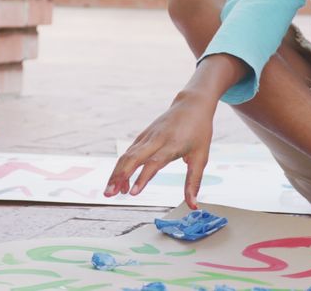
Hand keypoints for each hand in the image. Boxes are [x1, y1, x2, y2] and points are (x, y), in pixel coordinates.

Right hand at [105, 91, 215, 208]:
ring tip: (110, 193)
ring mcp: (147, 136)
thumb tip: (193, 206)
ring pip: (127, 155)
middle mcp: (156, 139)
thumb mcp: (201, 157)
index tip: (133, 193)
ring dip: (116, 173)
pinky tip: (121, 182)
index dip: (142, 177)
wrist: (192, 104)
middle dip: (119, 176)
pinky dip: (122, 167)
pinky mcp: (143, 136)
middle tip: (109, 195)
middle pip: (133, 157)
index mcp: (172, 144)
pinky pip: (129, 152)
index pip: (154, 162)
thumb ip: (194, 182)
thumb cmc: (199, 131)